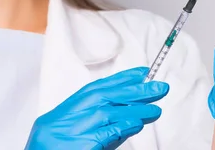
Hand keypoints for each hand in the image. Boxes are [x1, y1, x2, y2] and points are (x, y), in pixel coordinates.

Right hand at [25, 67, 168, 149]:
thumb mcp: (71, 142)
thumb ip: (97, 129)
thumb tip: (131, 118)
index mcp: (56, 118)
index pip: (92, 91)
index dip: (118, 80)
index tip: (140, 73)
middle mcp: (58, 123)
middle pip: (100, 97)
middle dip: (132, 90)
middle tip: (159, 87)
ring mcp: (65, 136)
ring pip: (104, 114)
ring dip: (133, 110)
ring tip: (155, 109)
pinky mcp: (75, 149)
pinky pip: (103, 134)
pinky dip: (122, 127)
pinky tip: (138, 124)